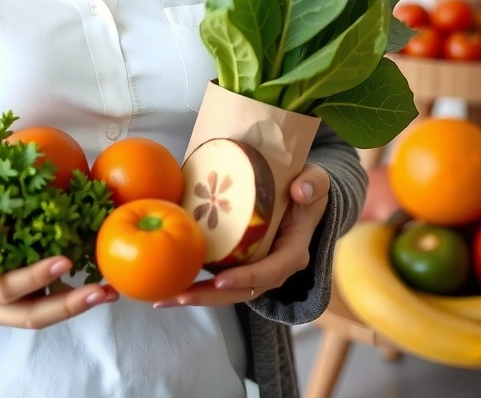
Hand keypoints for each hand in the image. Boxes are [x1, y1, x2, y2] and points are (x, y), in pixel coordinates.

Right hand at [0, 193, 118, 327]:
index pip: (4, 288)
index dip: (34, 278)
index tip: (63, 261)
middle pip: (28, 315)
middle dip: (68, 306)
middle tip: (102, 291)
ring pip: (36, 316)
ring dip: (72, 305)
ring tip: (106, 291)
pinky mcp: (4, 305)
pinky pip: (36, 305)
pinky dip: (63, 297)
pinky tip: (89, 281)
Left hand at [152, 164, 330, 308]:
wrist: (305, 195)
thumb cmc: (308, 189)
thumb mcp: (317, 182)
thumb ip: (312, 184)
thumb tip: (299, 191)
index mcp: (293, 252)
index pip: (270, 272)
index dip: (246, 279)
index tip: (219, 281)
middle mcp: (274, 267)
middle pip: (241, 292)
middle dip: (209, 297)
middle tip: (178, 296)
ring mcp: (256, 267)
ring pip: (226, 290)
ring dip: (197, 295)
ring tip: (164, 297)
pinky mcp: (241, 262)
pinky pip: (219, 276)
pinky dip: (196, 281)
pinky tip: (169, 280)